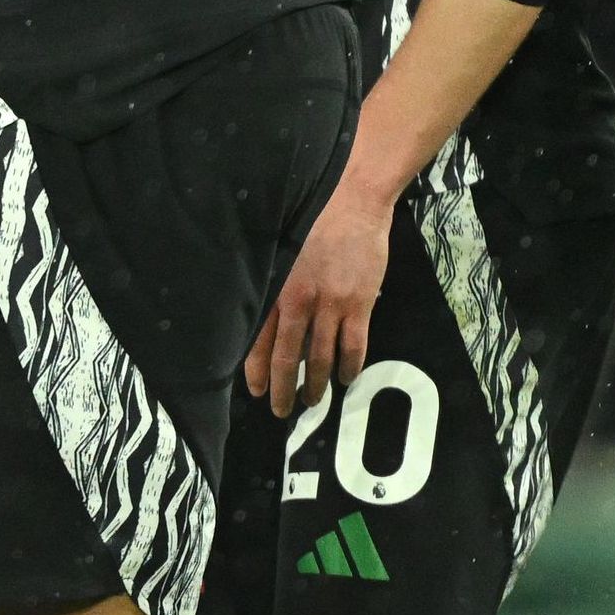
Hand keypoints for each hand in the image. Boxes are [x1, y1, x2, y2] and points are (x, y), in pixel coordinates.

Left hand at [248, 183, 390, 417]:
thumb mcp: (283, 254)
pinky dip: (349, 367)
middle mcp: (299, 302)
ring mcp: (331, 306)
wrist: (352, 204)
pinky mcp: (359, 305)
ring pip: (320, 358)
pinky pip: (353, 346)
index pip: (258, 340)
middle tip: (281, 411)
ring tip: (314, 402)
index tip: (256, 392)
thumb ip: (277, 285)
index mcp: (276, 289)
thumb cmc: (313, 223)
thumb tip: (271, 318)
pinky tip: (346, 379)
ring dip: (316, 385)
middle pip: (286, 357)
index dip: (256, 370)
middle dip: (283, 389)